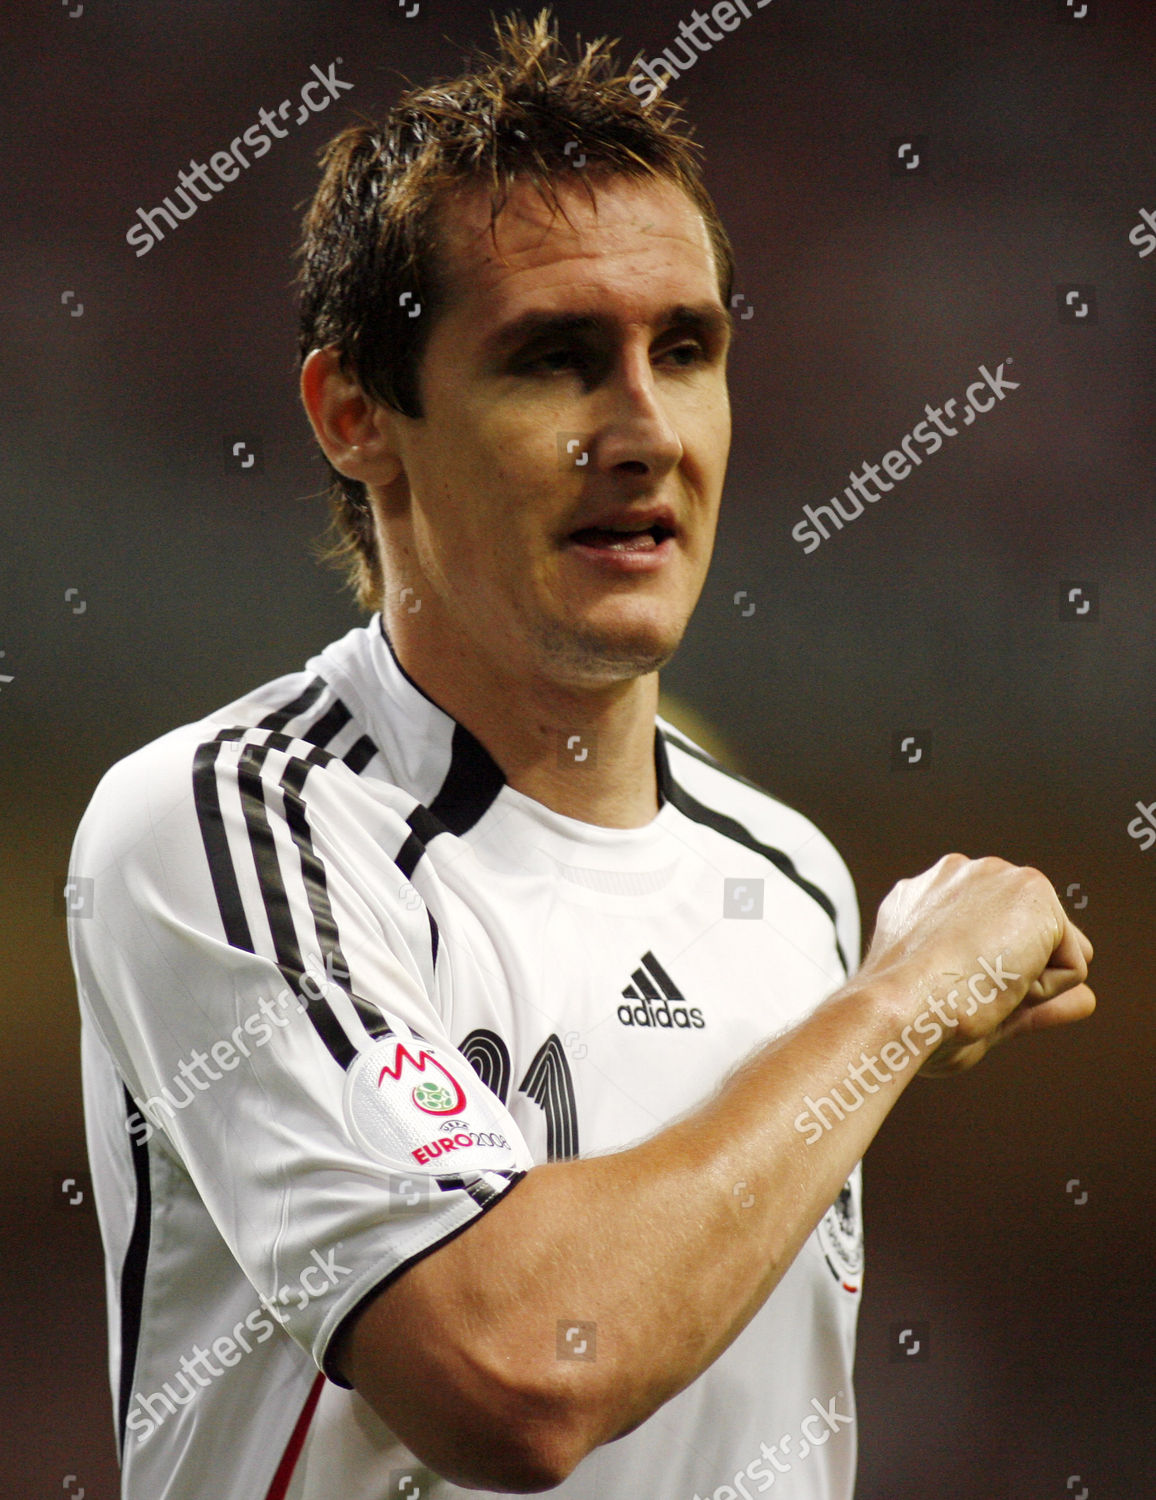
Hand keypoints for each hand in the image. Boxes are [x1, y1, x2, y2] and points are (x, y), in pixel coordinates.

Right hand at [858, 854, 1094, 1075]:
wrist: (899, 1006)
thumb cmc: (916, 1020)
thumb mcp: (975, 1009)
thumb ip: (1029, 999)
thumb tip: (1087, 1000)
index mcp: (925, 898)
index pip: (991, 938)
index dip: (990, 980)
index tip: (951, 994)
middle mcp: (957, 875)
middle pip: (1025, 938)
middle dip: (1015, 974)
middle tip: (964, 991)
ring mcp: (996, 876)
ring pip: (1050, 949)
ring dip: (1030, 980)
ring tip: (980, 984)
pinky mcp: (1033, 890)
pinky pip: (1071, 964)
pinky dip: (1046, 988)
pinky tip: (999, 981)